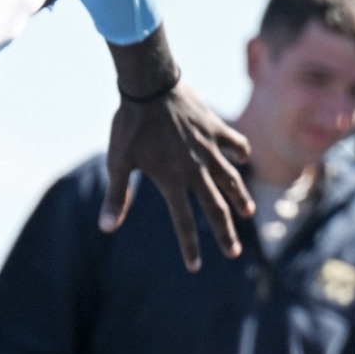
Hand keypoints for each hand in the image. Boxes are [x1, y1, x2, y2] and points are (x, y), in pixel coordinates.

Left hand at [103, 28, 252, 271]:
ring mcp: (209, 148)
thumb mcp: (118, 162)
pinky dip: (239, 151)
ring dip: (239, 198)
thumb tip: (106, 227)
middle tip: (234, 253)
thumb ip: (117, 197)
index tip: (195, 267)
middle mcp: (195, 169)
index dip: (189, 247)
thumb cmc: (129, 126)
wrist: (149, 86)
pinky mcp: (215, 128)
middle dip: (225, 233)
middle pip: (215, 208)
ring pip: (231, 179)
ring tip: (248, 212)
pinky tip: (243, 157)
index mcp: (172, 181)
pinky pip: (233, 143)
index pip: (183, 223)